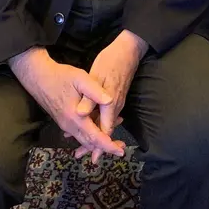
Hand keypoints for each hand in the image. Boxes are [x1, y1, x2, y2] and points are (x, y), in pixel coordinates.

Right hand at [9, 47, 124, 159]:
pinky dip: (90, 135)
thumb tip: (110, 101)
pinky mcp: (63, 121)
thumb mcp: (80, 78)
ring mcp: (65, 124)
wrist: (38, 78)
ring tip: (113, 139)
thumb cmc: (60, 76)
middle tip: (121, 147)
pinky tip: (98, 127)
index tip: (121, 151)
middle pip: (90, 143)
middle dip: (106, 147)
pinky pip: (79, 134)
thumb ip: (95, 91)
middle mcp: (70, 125)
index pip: (95, 137)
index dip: (109, 145)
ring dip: (98, 141)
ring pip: (84, 139)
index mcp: (75, 117)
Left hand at [74, 30, 147, 162]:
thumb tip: (81, 115)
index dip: (98, 145)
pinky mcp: (116, 97)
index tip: (92, 157)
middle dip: (95, 145)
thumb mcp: (96, 76)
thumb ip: (89, 97)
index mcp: (109, 104)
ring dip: (96, 135)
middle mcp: (115, 106)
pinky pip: (107, 116)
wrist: (127, 50)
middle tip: (83, 156)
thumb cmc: (110, 62)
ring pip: (106, 124)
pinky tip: (91, 124)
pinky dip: (99, 124)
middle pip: (105, 131)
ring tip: (83, 146)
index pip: (105, 130)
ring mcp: (117, 102)